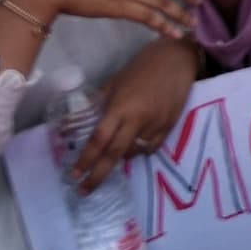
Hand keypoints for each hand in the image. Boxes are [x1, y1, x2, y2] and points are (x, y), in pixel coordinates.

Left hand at [71, 39, 199, 189]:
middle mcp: (138, 120)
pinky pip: (151, 148)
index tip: (74, 174)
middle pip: (115, 154)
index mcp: (121, 107)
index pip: (100, 139)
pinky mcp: (170, 127)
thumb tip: (73, 124)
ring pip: (134, 153)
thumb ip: (95, 104)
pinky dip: (139, 150)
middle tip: (84, 190)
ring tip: (113, 154)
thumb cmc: (141, 67)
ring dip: (120, 157)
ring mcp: (156, 125)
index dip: (86, 159)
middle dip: (98, 175)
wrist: (177, 59)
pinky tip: (135, 143)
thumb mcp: (114, 82)